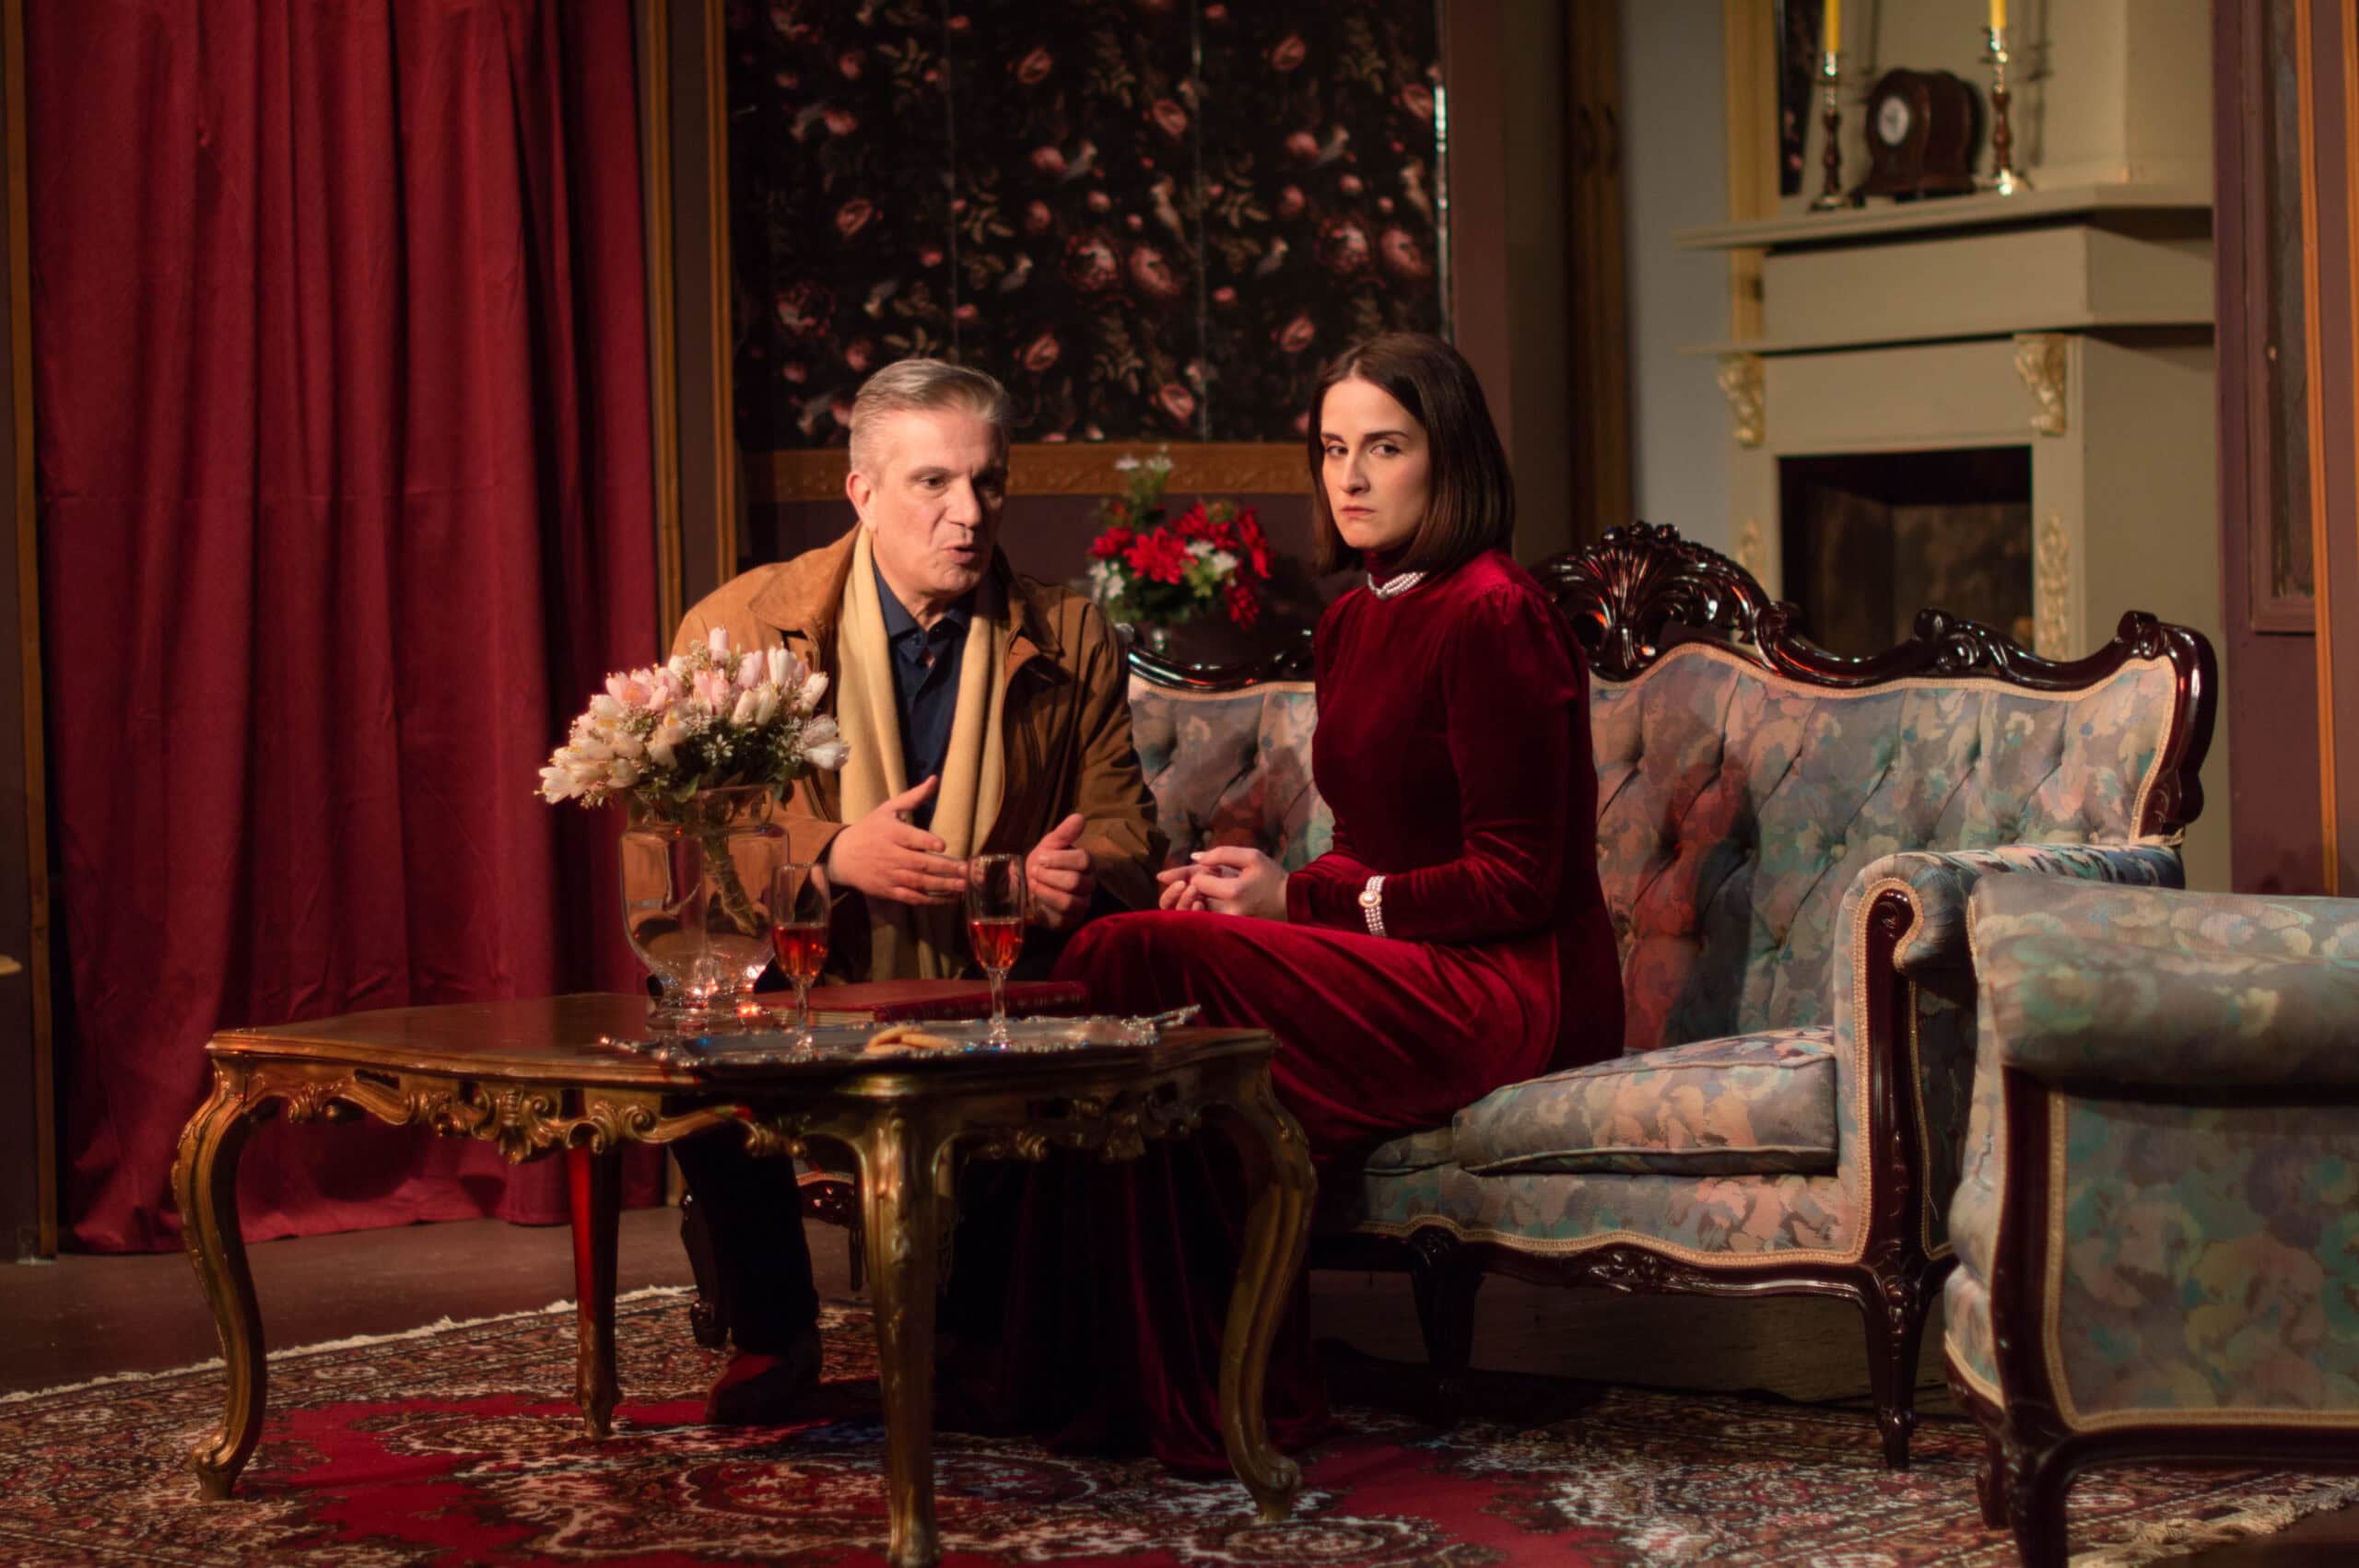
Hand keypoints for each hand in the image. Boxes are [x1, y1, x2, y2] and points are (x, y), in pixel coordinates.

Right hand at [824, 777, 965, 905]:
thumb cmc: (870, 829)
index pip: (910, 838)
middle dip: (944, 868)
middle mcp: (891, 855)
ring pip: (918, 882)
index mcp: (891, 833)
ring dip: (942, 885)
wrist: (842, 856)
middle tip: (965, 870)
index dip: (926, 842)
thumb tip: (935, 779)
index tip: (943, 846)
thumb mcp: (888, 809)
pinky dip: (930, 900)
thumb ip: (914, 797)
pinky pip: (911, 898)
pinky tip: (948, 898)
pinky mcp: (889, 891)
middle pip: (919, 863)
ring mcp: (890, 875)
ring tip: (962, 885)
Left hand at [1025, 813, 1096, 929]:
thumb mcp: (1049, 845)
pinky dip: (1045, 905)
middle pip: (1075, 882)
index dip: (1060, 859)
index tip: (1042, 856)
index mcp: (1086, 864)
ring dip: (1046, 891)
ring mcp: (1081, 905)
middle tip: (1035, 871)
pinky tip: (1036, 898)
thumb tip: (1079, 817)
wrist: (1030, 887)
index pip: (1085, 860)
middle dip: (1049, 876)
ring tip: (1034, 884)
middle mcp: (1088, 885)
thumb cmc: (1043, 863)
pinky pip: (1061, 917)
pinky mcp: (1071, 921)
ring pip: (1069, 902)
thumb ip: (1064, 833)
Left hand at [1153, 846, 1287, 920]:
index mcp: (1234, 892)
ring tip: (1208, 893)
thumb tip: (1194, 857)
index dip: (1200, 874)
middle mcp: (1228, 913)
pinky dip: (1204, 910)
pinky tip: (1212, 903)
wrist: (1291, 904)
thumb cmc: (1272, 877)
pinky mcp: (1229, 931)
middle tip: (1205, 884)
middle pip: (1193, 900)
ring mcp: (1228, 925)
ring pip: (1198, 912)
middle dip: (1194, 888)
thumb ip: (1221, 853)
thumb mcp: (1251, 857)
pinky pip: (1207, 920)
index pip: (1197, 882)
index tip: (1212, 872)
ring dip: (1197, 900)